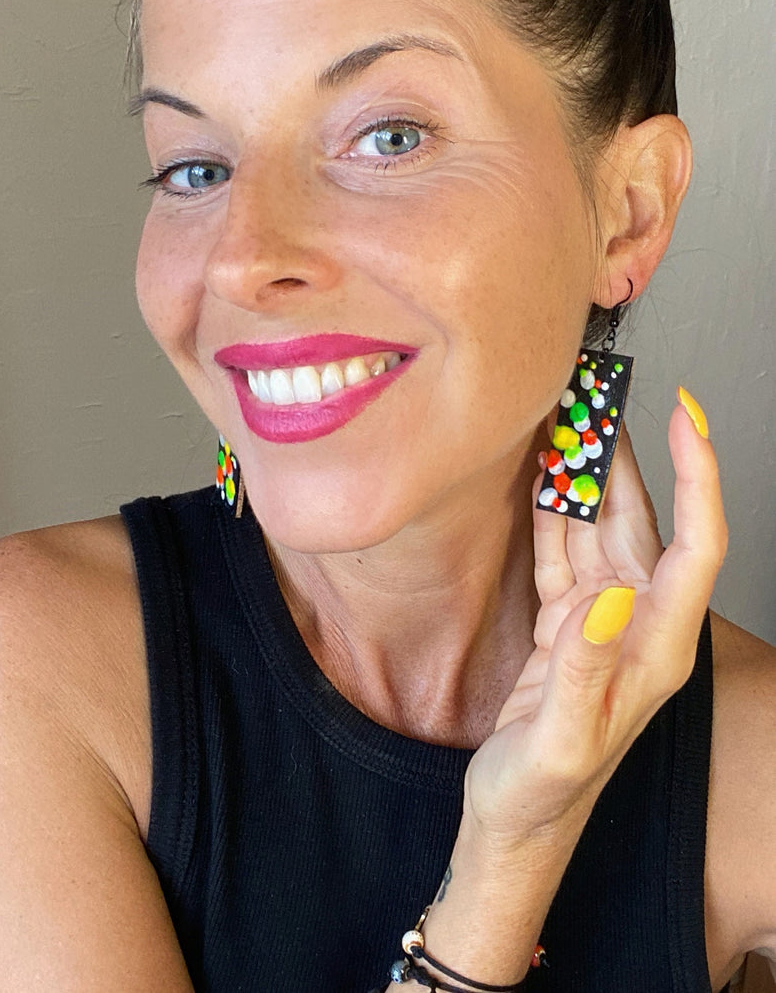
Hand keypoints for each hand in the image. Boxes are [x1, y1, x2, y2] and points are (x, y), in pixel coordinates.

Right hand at [462, 390, 727, 847]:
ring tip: (569, 408)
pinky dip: (553, 503)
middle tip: (597, 386)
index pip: (696, 545)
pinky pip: (563, 544)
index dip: (697, 477)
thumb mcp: (560, 743)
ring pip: (599, 522)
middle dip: (626, 450)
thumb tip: (609, 597)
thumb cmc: (540, 795)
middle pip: (645, 518)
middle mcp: (637, 621)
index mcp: (656, 648)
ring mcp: (602, 614)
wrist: (513, 824)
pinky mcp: (566, 616)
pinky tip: (542, 467)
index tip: (685, 415)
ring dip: (586, 468)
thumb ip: (585, 669)